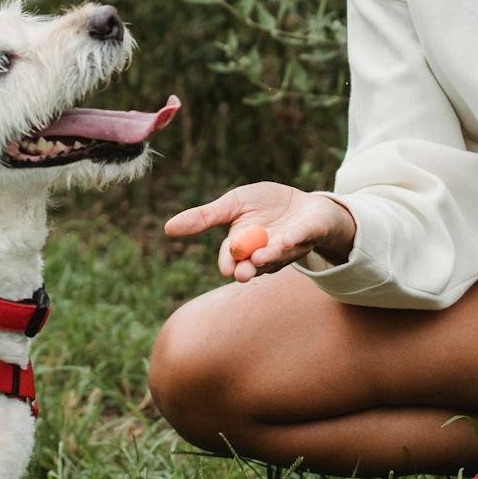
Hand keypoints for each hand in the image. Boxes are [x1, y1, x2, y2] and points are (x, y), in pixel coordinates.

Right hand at [164, 182, 357, 281]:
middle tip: (242, 274)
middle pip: (255, 265)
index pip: (232, 258)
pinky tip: (288, 240)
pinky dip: (295, 239)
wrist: (306, 204)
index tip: (226, 268)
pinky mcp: (310, 233)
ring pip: (278, 255)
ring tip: (260, 257)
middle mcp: (265, 252)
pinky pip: (302, 238)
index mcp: (245, 246)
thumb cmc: (266, 206)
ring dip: (269, 256)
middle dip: (248, 269)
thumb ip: (205, 217)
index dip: (229, 263)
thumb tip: (167, 228)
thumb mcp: (233, 205)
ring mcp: (289, 246)